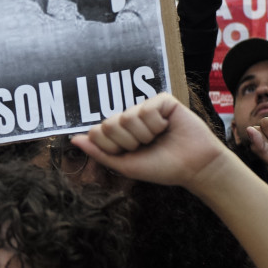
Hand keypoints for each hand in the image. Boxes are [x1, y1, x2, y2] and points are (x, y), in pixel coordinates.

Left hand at [74, 93, 228, 191]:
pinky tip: (167, 127)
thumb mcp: (125, 164)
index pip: (97, 132)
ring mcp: (145, 107)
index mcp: (119, 132)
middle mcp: (130, 117)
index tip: (131, 154)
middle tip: (146, 145)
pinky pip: (146, 109)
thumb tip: (73, 139)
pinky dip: (157, 124)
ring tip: (159, 137)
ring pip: (128, 117)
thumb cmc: (162, 167)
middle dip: (128, 142)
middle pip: (109, 124)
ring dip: (145, 135)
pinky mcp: (162, 100)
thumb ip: (99, 152)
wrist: (193, 166)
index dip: (113, 148)